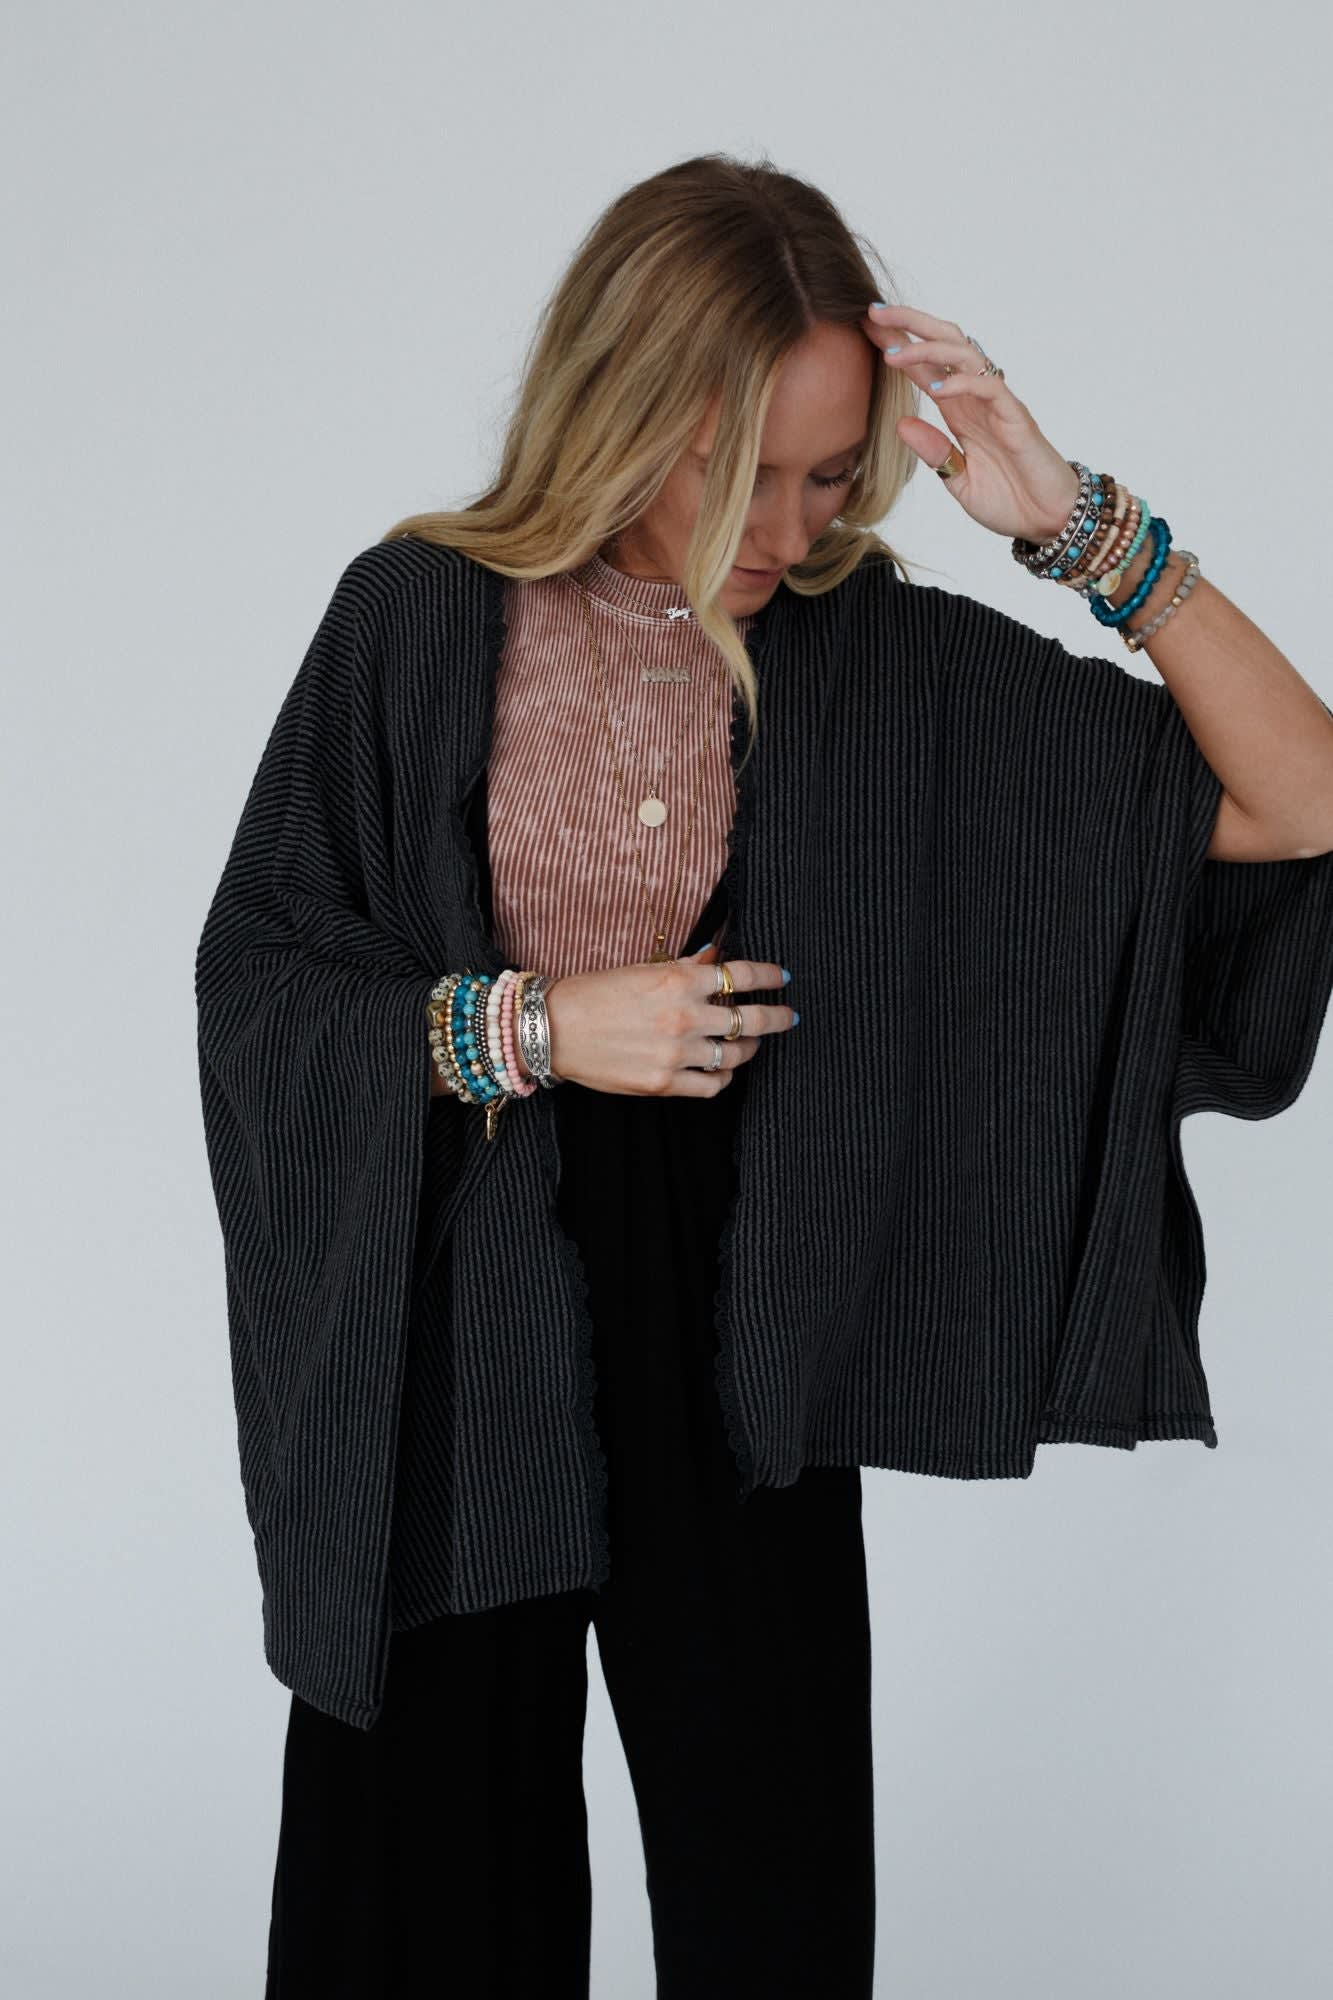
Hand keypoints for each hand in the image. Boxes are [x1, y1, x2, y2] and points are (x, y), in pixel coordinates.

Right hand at [544, 942, 795, 1098]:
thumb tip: (715, 958)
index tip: (781, 977)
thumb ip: (684, 967)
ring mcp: (676, 1053)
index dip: (768, 975)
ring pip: (735, 1054)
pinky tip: (724, 1070)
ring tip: (752, 1043)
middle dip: (776, 1016)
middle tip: (788, 1016)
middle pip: (749, 1018)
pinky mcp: (664, 1083)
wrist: (554, 1029)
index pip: (740, 975)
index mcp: (679, 981)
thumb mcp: (642, 970)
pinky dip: (724, 1077)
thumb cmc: (594, 994)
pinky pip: (712, 1085)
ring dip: (749, 1048)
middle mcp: (684, 1017)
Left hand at [864, 302, 1081, 543]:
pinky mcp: (1016, 417)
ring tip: (893, 353)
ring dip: (927, 349)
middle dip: (910, 324)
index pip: (925, 366)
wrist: (1048, 521)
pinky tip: (936, 386)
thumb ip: (934, 452)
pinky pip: (989, 387)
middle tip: (874, 313)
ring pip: (964, 355)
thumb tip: (900, 424)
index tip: (868, 327)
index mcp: (959, 410)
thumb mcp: (958, 480)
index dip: (898, 344)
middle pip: (944, 343)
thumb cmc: (1009, 500)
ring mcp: (997, 404)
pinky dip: (962, 383)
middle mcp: (976, 398)